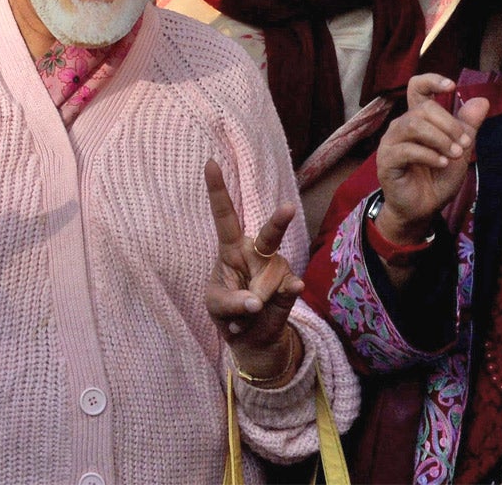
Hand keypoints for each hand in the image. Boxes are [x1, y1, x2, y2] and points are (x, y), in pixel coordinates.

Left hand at [203, 159, 303, 379]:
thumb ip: (231, 303)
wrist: (252, 339)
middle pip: (269, 233)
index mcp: (231, 249)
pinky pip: (287, 292)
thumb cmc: (228, 312)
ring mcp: (276, 268)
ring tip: (245, 317)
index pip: (224, 216)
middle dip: (279, 221)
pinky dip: (272, 308)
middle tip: (288, 208)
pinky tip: (264, 314)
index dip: (217, 190)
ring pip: (270, 281)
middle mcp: (257, 253)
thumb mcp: (217, 307)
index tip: (210, 162)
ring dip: (253, 304)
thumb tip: (257, 302)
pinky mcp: (290, 286)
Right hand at [376, 74, 488, 241]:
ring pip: (414, 124)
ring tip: (455, 154)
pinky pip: (407, 149)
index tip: (452, 86)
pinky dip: (429, 155)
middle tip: (465, 144)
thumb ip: (468, 126)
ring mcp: (391, 142)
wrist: (424, 208)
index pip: (416, 87)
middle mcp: (401, 125)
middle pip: (422, 108)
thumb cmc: (438, 177)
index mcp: (417, 118)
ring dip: (440, 138)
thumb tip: (482, 101)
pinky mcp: (387, 160)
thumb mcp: (460, 150)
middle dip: (449, 124)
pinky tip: (442, 163)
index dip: (431, 80)